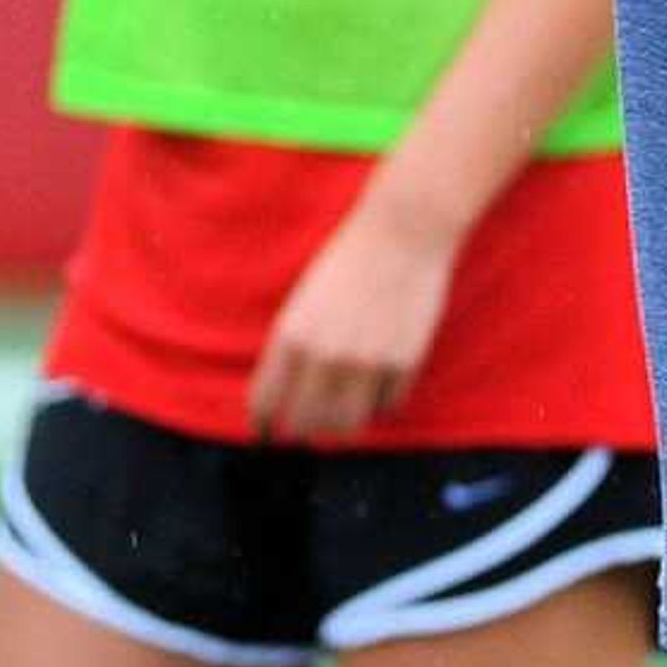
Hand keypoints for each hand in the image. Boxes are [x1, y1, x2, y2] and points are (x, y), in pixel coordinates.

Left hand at [247, 204, 456, 441]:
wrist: (402, 233)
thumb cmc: (347, 262)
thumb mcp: (304, 302)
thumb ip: (293, 350)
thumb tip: (287, 398)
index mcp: (291, 334)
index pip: (266, 400)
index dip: (263, 423)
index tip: (265, 433)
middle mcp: (324, 354)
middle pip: (306, 422)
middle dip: (301, 429)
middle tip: (304, 429)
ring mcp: (366, 362)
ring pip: (346, 424)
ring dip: (339, 426)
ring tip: (338, 417)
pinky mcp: (403, 363)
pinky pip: (386, 406)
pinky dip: (379, 404)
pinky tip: (376, 389)